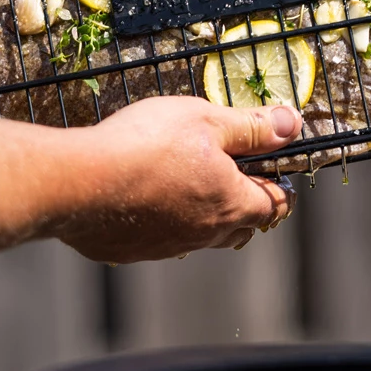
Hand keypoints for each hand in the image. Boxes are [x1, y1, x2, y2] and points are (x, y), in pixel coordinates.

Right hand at [49, 96, 300, 263]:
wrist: (78, 182)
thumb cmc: (146, 145)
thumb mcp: (206, 120)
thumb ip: (251, 126)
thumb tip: (292, 125)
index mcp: (231, 203)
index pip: (274, 204)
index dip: (282, 187)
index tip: (279, 175)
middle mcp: (204, 233)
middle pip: (241, 227)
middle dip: (247, 205)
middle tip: (239, 180)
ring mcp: (167, 247)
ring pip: (201, 236)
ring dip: (205, 215)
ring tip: (191, 188)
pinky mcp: (132, 251)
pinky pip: (159, 240)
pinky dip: (163, 222)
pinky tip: (145, 200)